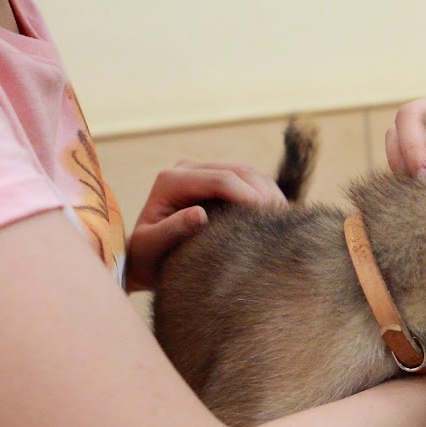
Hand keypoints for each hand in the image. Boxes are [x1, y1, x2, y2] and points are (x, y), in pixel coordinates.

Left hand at [124, 159, 285, 292]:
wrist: (142, 257)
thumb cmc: (145, 257)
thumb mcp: (151, 247)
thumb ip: (171, 230)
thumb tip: (199, 214)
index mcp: (171, 179)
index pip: (221, 178)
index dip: (248, 196)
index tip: (267, 221)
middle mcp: (186, 168)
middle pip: (239, 171)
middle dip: (264, 194)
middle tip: (283, 222)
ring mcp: (202, 172)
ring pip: (248, 173)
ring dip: (268, 193)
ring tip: (282, 221)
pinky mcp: (214, 181)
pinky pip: (248, 181)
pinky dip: (265, 196)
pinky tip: (275, 218)